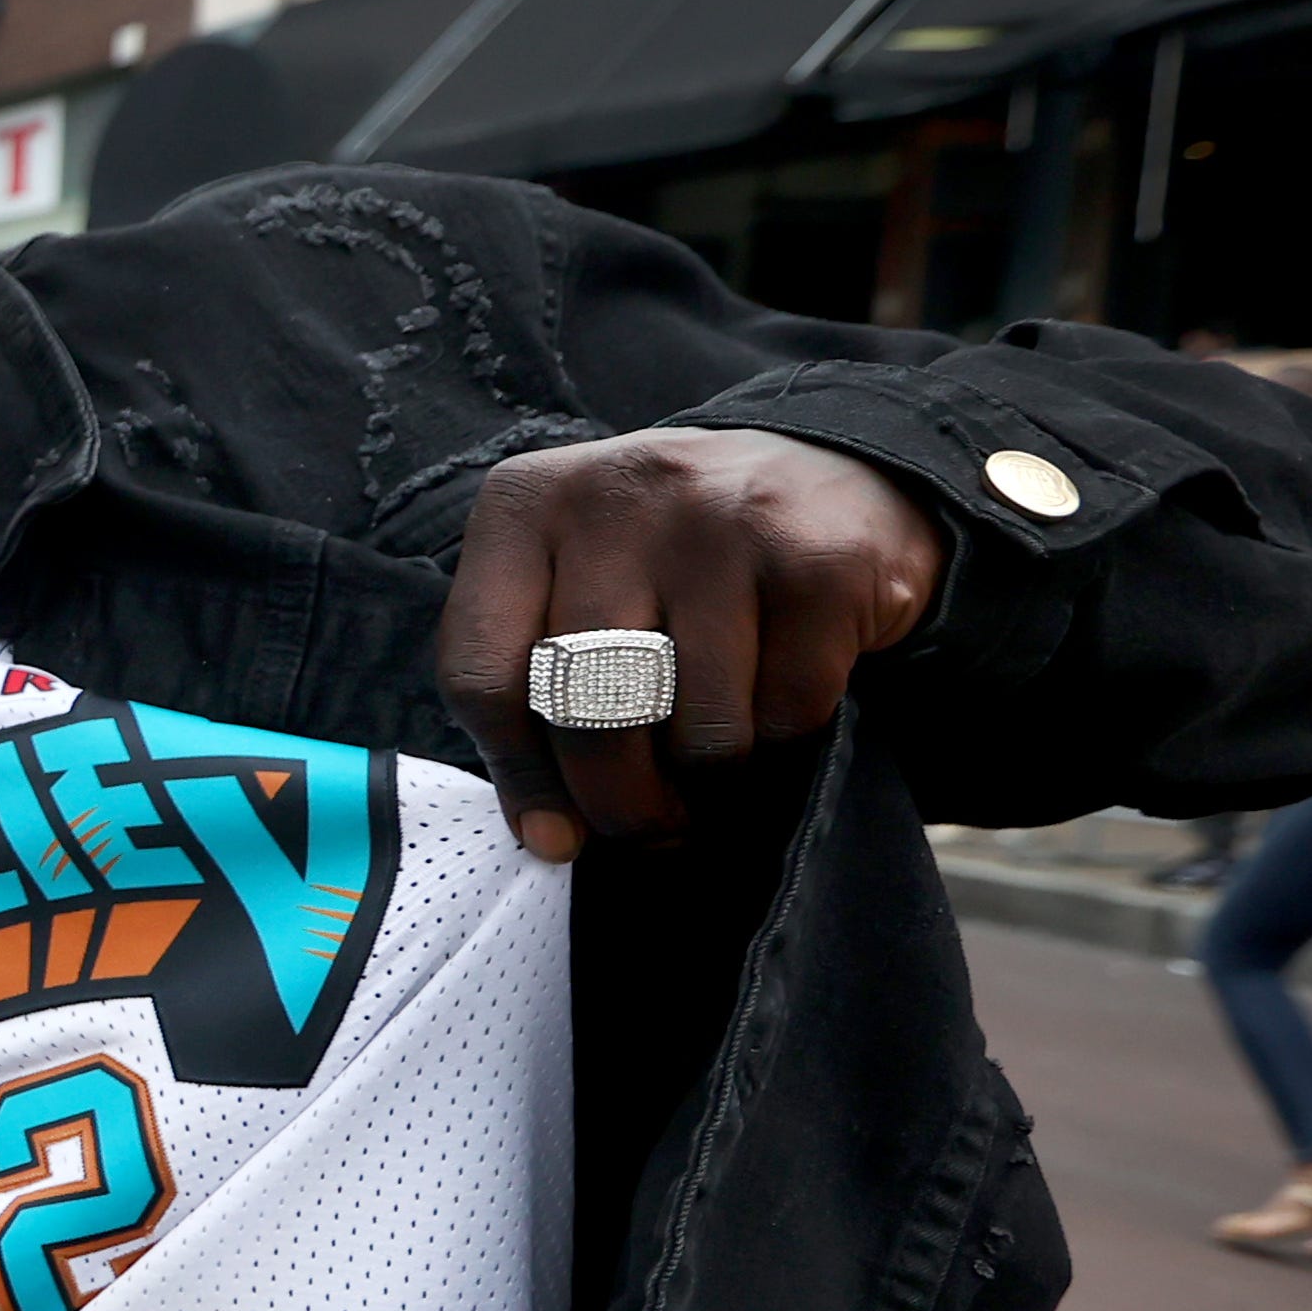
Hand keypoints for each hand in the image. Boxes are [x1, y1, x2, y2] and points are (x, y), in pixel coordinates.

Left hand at [438, 427, 946, 856]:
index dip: (517, 776)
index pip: (479, 674)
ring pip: (695, 730)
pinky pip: (788, 712)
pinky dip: (786, 736)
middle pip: (584, 712)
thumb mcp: (578, 586)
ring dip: (709, 775)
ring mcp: (723, 521)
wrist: (833, 471)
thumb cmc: (676, 557)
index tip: (555, 834)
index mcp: (527, 505)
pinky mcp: (819, 560)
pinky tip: (780, 695)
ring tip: (717, 751)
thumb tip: (550, 839)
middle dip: (619, 801)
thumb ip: (535, 691)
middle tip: (648, 829)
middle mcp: (617, 496)